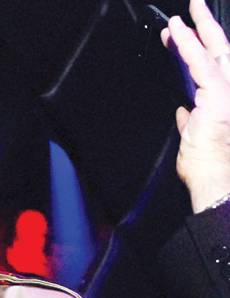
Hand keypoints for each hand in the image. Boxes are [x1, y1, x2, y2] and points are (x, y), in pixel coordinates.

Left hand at [162, 0, 229, 212]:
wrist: (216, 178)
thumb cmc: (208, 163)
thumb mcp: (195, 135)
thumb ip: (192, 119)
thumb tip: (184, 112)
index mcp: (227, 99)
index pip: (215, 65)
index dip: (198, 47)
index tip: (180, 36)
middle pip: (222, 49)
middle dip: (207, 26)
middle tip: (194, 6)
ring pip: (213, 50)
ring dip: (194, 29)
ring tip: (178, 17)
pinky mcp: (219, 93)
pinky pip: (199, 62)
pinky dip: (187, 45)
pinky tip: (175, 32)